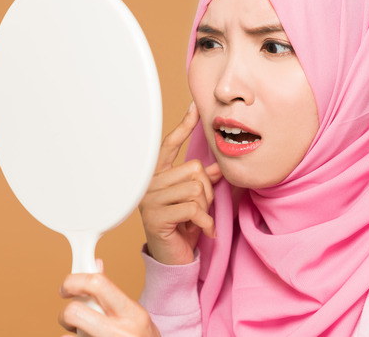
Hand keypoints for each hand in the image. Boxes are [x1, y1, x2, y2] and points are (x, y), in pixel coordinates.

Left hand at [59, 272, 159, 336]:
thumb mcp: (134, 315)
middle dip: (65, 313)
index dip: (74, 281)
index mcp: (132, 314)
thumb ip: (113, 294)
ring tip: (82, 335)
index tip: (66, 287)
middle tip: (69, 317)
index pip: (97, 284)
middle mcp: (120, 332)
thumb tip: (96, 265)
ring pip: (67, 336)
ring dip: (69, 335)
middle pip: (74, 312)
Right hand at [139, 102, 221, 264]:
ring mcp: (149, 200)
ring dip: (206, 207)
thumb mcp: (194, 200)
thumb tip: (219, 166)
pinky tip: (204, 232)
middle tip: (203, 209)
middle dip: (207, 190)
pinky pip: (193, 208)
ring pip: (195, 188)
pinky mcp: (156, 217)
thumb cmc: (182, 227)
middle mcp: (149, 184)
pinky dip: (205, 222)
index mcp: (156, 176)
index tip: (195, 108)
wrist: (172, 260)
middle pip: (193, 170)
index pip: (169, 145)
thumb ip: (202, 181)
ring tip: (200, 220)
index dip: (184, 126)